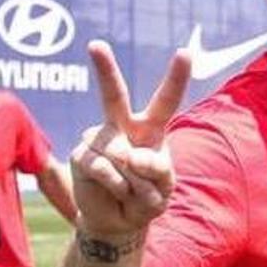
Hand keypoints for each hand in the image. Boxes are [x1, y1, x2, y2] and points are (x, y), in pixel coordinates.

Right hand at [70, 41, 190, 236]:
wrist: (119, 221)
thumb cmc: (147, 198)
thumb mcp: (164, 187)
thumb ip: (156, 169)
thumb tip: (129, 154)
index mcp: (151, 128)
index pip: (166, 99)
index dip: (176, 77)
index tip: (185, 52)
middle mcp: (122, 126)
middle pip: (113, 94)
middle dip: (104, 69)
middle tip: (95, 45)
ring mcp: (98, 139)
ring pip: (120, 153)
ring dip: (134, 181)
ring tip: (133, 191)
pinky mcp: (80, 156)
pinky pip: (104, 168)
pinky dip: (118, 185)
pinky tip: (118, 192)